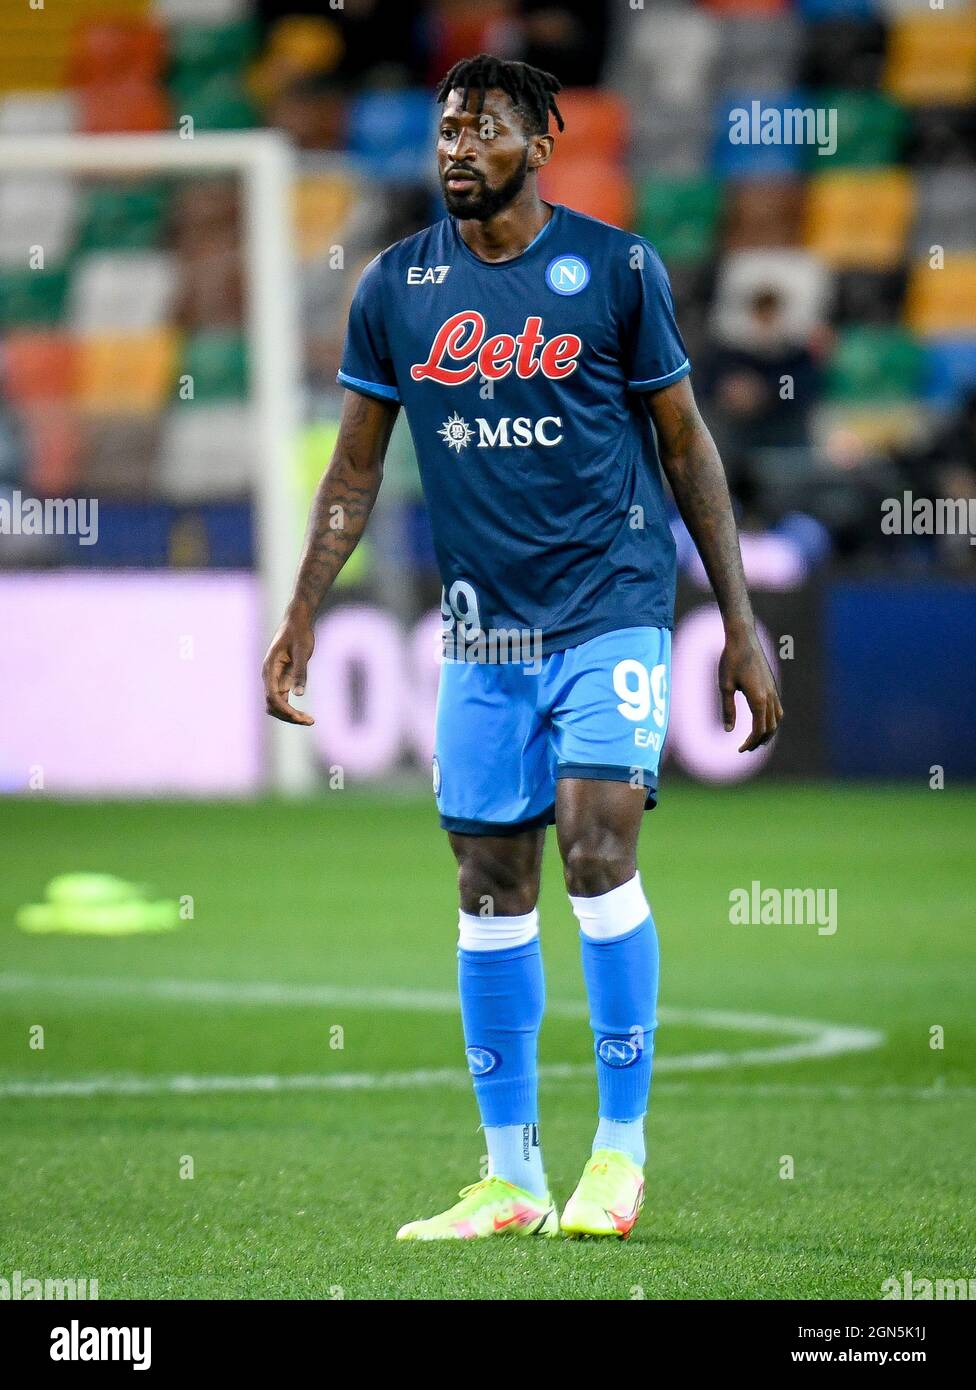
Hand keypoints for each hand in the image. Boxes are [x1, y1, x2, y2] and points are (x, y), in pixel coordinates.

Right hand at [262, 613, 314, 725]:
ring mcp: (274, 679)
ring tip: (309, 721)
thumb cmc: (300, 633)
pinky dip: (291, 710)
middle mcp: (268, 676)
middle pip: (272, 705)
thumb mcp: (303, 651)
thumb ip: (300, 672)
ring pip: (276, 705)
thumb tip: (298, 694)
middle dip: (288, 716)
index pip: (272, 697)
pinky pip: (282, 700)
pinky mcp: (281, 680)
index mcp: (269, 668)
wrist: (297, 621)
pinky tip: (305, 715)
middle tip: (309, 721)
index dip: (285, 710)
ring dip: (289, 715)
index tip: (300, 717)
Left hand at [719, 625, 782, 752]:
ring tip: (756, 740)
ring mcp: (773, 690)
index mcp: (759, 699)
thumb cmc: (731, 660)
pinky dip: (772, 720)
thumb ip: (728, 709)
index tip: (740, 749)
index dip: (750, 743)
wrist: (743, 637)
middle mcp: (770, 696)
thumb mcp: (725, 686)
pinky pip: (777, 709)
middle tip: (746, 749)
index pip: (759, 730)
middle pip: (770, 728)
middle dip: (759, 741)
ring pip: (777, 719)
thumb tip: (729, 730)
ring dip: (768, 732)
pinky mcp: (772, 685)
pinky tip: (762, 722)